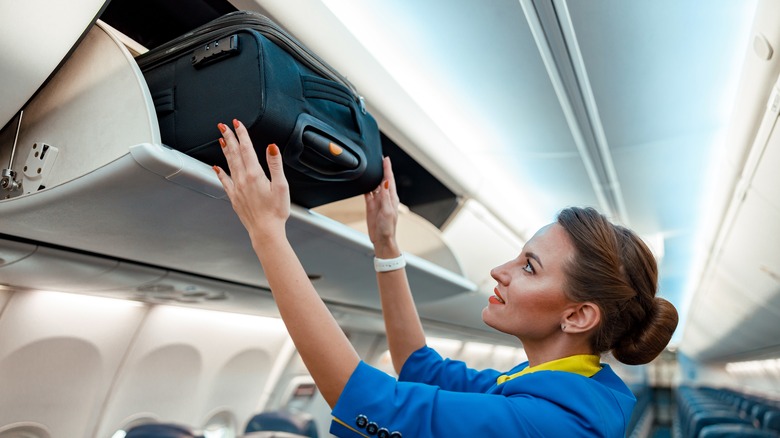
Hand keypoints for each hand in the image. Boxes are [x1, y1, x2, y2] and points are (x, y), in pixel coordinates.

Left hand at [213, 119, 289, 244]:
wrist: (265, 231)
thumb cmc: (276, 211)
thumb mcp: (281, 186)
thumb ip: (275, 164)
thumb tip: (271, 147)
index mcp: (254, 175)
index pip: (246, 149)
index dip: (242, 134)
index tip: (237, 123)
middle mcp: (242, 180)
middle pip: (234, 153)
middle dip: (229, 138)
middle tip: (223, 126)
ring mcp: (237, 189)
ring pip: (228, 164)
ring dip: (225, 150)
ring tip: (221, 139)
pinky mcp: (234, 197)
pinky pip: (225, 181)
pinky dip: (220, 172)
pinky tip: (216, 167)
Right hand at [364, 156, 399, 256]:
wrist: (381, 239)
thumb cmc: (388, 228)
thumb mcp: (387, 211)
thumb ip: (385, 196)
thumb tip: (384, 182)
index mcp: (392, 197)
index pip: (389, 179)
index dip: (387, 168)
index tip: (385, 159)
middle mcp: (385, 197)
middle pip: (382, 179)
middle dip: (381, 169)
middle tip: (378, 158)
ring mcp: (378, 201)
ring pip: (375, 185)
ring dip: (374, 176)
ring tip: (371, 167)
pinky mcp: (371, 205)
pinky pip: (368, 193)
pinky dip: (366, 186)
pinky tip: (364, 181)